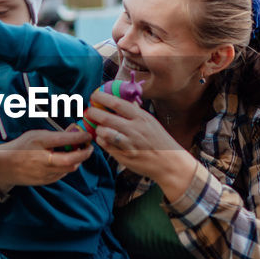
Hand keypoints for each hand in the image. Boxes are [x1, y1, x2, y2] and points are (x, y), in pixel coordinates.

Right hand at [0, 128, 94, 188]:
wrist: (5, 166)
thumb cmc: (22, 147)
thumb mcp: (37, 135)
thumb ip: (56, 134)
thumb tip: (75, 130)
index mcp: (38, 142)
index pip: (64, 140)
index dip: (79, 137)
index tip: (88, 135)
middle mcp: (42, 159)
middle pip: (71, 160)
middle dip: (84, 153)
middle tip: (89, 147)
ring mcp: (44, 172)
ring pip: (70, 168)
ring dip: (78, 160)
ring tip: (78, 151)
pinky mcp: (46, 181)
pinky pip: (63, 174)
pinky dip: (68, 166)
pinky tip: (66, 160)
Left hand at [83, 90, 197, 195]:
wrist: (169, 163)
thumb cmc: (160, 140)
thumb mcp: (150, 121)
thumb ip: (136, 110)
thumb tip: (124, 96)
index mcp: (141, 117)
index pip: (117, 103)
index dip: (102, 97)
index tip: (94, 95)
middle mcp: (134, 129)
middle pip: (106, 117)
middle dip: (93, 112)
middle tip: (89, 111)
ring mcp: (128, 144)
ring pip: (103, 132)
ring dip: (97, 128)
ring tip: (99, 126)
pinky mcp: (124, 156)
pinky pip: (105, 145)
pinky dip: (101, 140)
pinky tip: (104, 138)